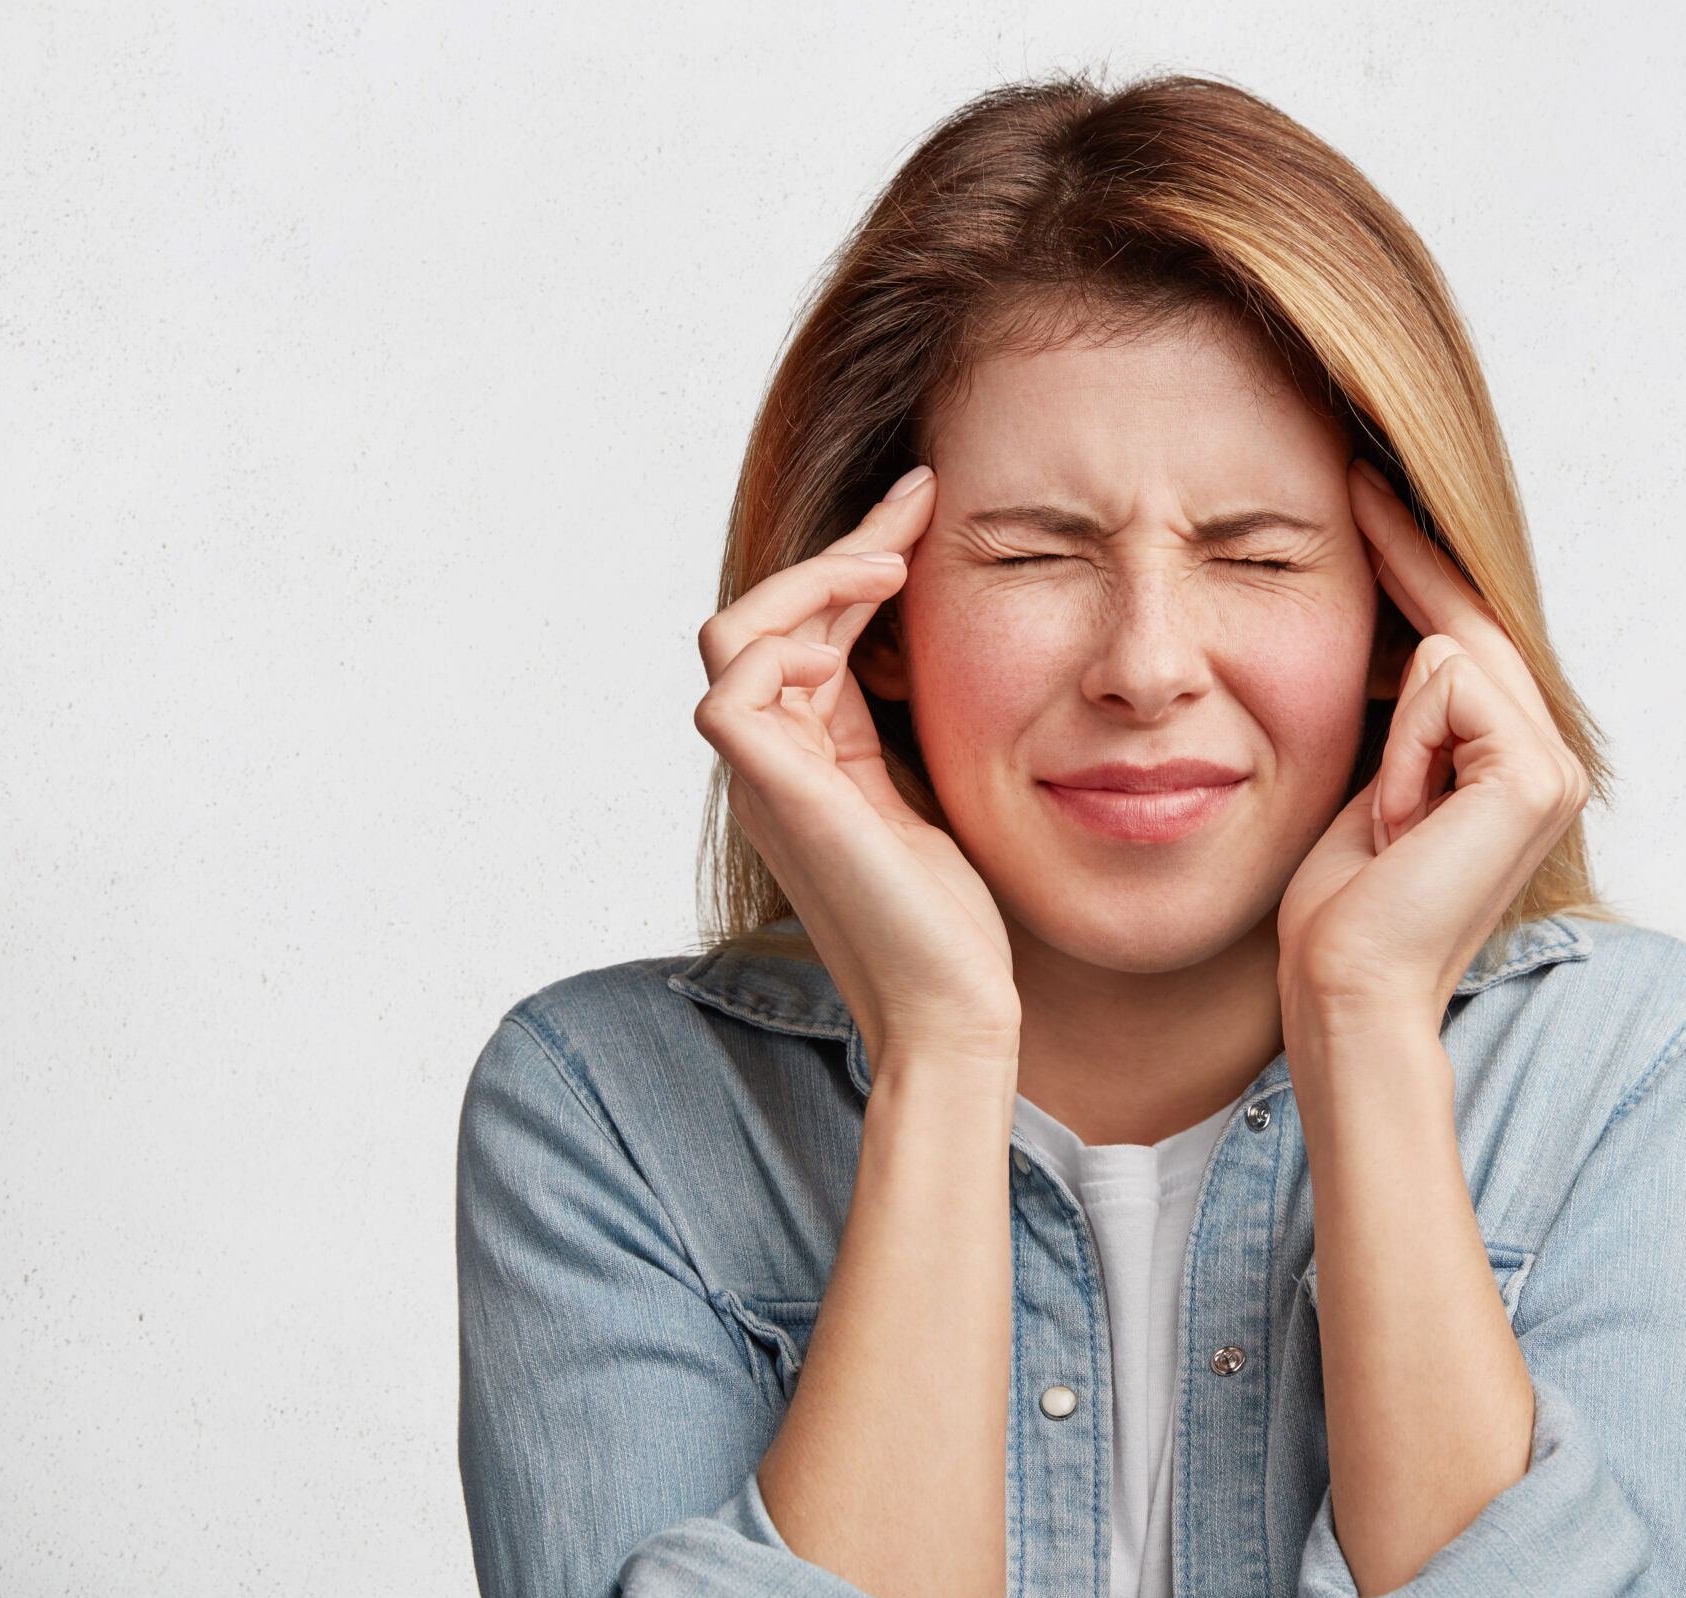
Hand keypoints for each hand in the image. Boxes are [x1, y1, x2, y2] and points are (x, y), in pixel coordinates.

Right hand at [694, 467, 1018, 1061]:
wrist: (954, 1008)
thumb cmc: (952, 922)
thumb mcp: (929, 790)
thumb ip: (899, 724)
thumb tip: (918, 648)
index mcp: (809, 758)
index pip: (807, 631)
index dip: (856, 559)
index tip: (924, 503)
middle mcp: (773, 763)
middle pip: (764, 617)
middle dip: (840, 548)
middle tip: (919, 501)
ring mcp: (766, 781)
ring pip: (734, 635)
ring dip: (808, 582)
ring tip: (891, 566)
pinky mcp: (777, 796)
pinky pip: (731, 692)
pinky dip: (784, 642)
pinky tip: (859, 630)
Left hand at [1276, 461, 1590, 1026]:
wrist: (1346, 985)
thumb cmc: (1340, 908)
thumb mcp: (1370, 781)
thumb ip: (1400, 713)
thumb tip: (1391, 630)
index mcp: (1517, 766)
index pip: (1467, 638)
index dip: (1417, 561)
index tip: (1364, 486)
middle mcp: (1552, 762)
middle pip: (1472, 623)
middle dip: (1407, 557)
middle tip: (1354, 478)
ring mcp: (1553, 768)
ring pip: (1453, 650)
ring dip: (1394, 730)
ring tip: (1388, 819)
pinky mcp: (1534, 774)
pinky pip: (1447, 684)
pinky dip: (1403, 747)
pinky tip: (1400, 821)